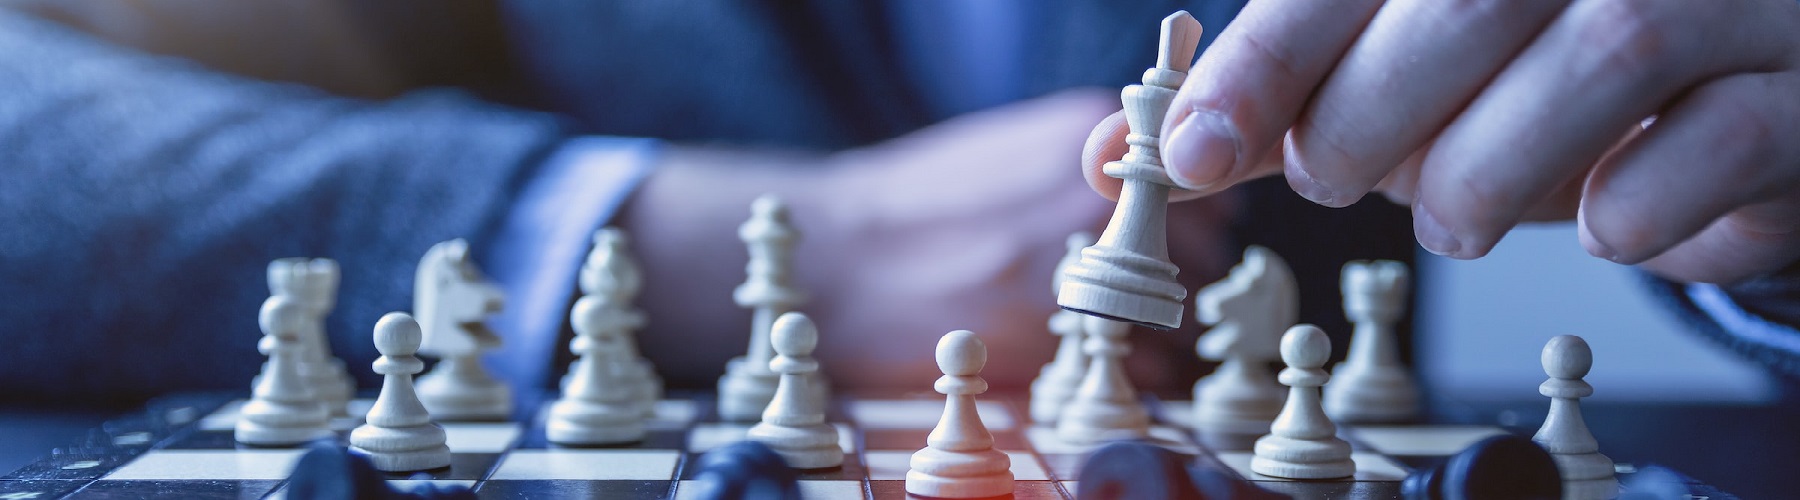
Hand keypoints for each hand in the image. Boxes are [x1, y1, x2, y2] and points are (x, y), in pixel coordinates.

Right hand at [625, 90, 1233, 388]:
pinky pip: (1144, 369)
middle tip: (1123, 297)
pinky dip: (1129, 376)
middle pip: (1202, 252)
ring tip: (1098, 333)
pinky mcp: (1060, 338)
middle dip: (1172, 280)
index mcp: (1089, 135)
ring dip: (1155, 333)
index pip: (1204, 185)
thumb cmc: (917, 207)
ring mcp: (1083, 267)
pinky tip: (1080, 362)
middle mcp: (1099, 196)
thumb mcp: (1010, 149)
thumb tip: (1157, 198)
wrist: (838, 259)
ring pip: (1179, 316)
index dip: (1186, 224)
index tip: (1161, 245)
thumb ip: (1088, 167)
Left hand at [1091, 0, 1799, 283]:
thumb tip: (1128, 155)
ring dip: (1489, 172)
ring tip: (1455, 215)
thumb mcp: (1407, 69)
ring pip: (1603, 55)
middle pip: (1466, 3)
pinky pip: (1711, 142)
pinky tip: (1602, 220)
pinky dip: (1629, 210)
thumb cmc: (1544, 70)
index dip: (1267, 57)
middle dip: (1370, 122)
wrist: (1746, 74)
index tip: (1195, 148)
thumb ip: (1289, 97)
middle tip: (1344, 178)